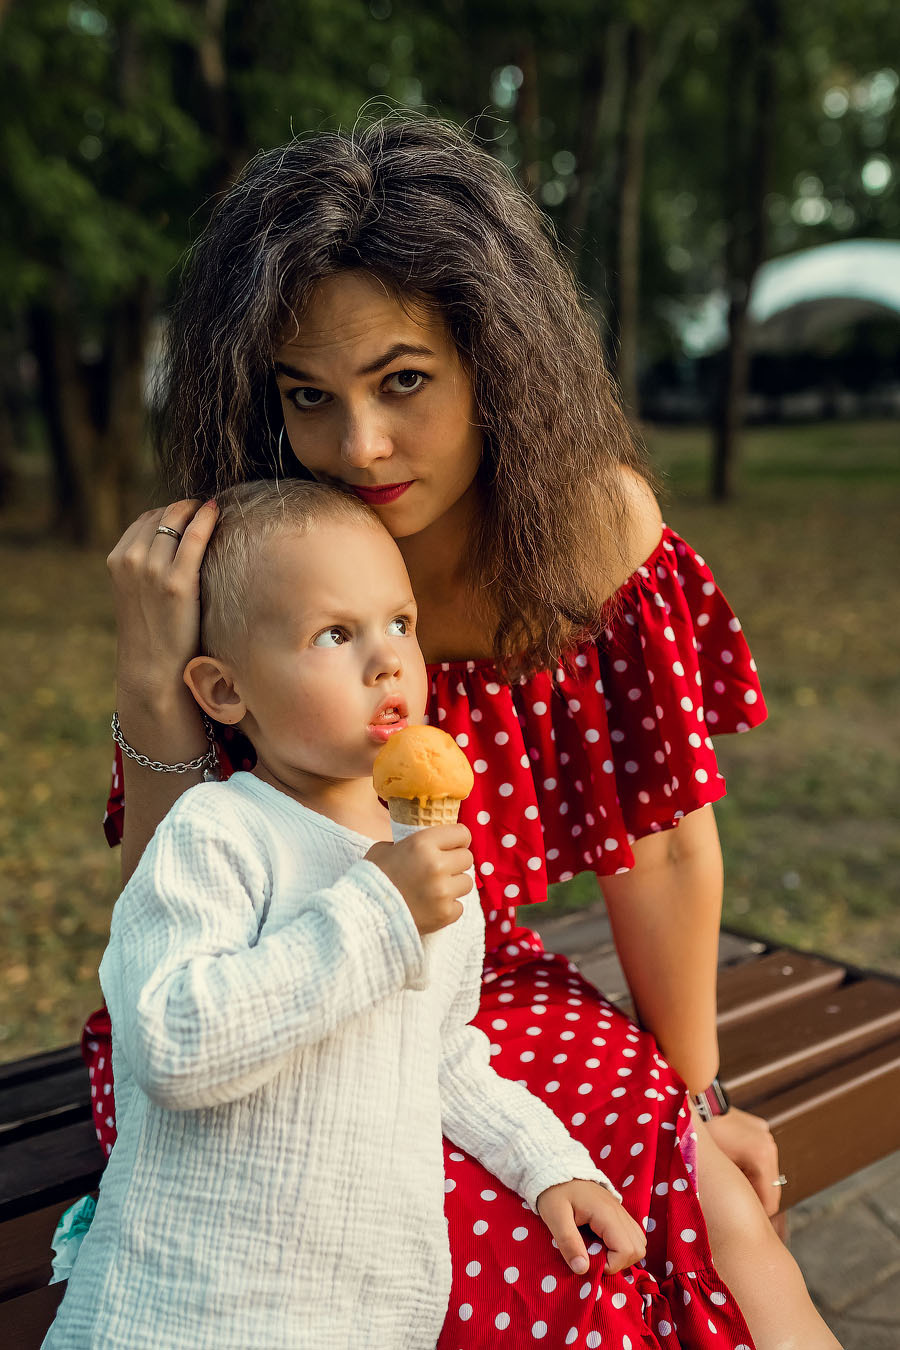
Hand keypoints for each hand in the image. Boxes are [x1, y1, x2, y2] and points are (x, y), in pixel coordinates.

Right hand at [107, 498, 218, 701]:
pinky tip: (218, 512)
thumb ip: (145, 564)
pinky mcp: (177, 583)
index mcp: (117, 560)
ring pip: (177, 520)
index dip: (170, 513)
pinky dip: (207, 519)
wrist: (152, 667)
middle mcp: (130, 560)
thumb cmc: (152, 630)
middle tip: (205, 508)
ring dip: (197, 510)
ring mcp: (152, 570)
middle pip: (162, 515)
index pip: (146, 520)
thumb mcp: (136, 591)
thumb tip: (173, 540)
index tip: (188, 513)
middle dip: (185, 508)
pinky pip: (195, 537)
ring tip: (214, 510)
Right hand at [365, 825, 472, 934]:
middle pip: (467, 858)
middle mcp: (436, 865)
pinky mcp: (445, 914)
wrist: (362, 915)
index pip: (461, 833)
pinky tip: (431, 906)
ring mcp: (443, 892)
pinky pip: (459, 906)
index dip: (458, 839)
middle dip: (456, 862)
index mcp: (422, 844)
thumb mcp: (385, 848)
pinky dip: (448, 907)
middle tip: (441, 868)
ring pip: (467, 882)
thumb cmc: (372, 878)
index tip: (454, 845)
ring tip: (435, 889)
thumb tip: (428, 844)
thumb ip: (410, 843)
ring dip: (454, 884)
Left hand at [536, 1179, 645, 1275]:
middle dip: (619, 1263)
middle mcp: (619, 1212)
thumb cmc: (554, 1192)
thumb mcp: (555, 1217)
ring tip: (600, 1253)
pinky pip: (632, 1234)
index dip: (611, 1265)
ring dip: (623, 1256)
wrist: (556, 1168)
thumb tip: (582, 1270)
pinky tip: (603, 1245)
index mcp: (606, 1213)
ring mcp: (620, 1211)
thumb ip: (568, 1243)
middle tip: (596, 1260)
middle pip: (638, 1249)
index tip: (590, 1262)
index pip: (627, 1250)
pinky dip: (623, 1246)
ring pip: (639, 1242)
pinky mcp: (617, 1212)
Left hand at [705, 1107, 781, 1215]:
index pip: (770, 1202)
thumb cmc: (703, 1136)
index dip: (756, 1213)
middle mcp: (770, 1147)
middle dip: (755, 1197)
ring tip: (730, 1177)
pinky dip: (751, 1164)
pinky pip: (761, 1156)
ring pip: (767, 1173)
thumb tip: (735, 1212)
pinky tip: (733, 1161)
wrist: (700, 1102)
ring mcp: (767, 1136)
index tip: (739, 1216)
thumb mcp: (715, 1168)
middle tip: (733, 1199)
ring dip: (753, 1180)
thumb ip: (732, 1190)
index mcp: (761, 1158)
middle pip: (771, 1189)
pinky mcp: (762, 1129)